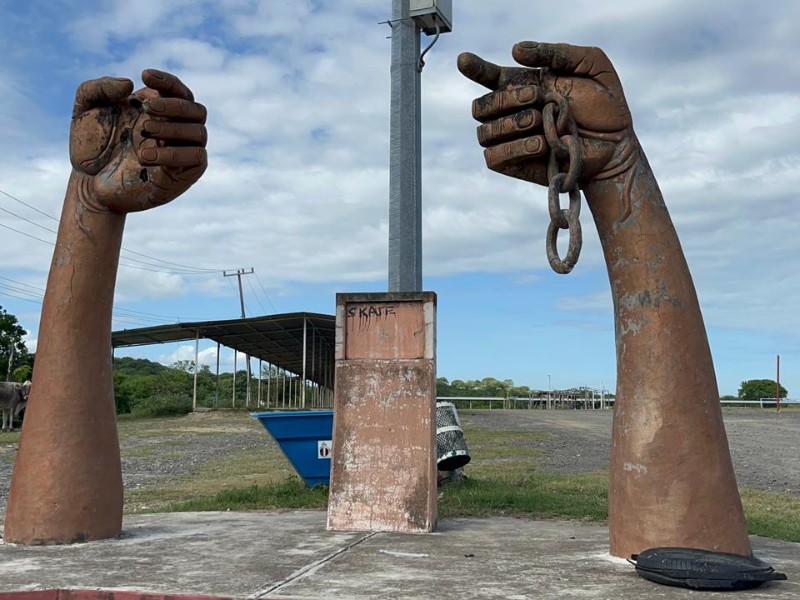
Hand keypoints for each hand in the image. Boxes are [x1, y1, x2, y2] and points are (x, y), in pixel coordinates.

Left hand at [69, 70, 206, 212]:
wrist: (89, 182)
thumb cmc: (91, 146)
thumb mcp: (84, 108)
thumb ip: (99, 88)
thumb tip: (129, 84)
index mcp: (159, 110)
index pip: (179, 91)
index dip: (168, 81)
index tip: (145, 75)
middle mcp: (175, 129)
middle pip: (196, 110)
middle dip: (174, 106)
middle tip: (147, 109)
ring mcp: (181, 152)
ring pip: (199, 132)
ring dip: (173, 128)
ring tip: (143, 133)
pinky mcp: (184, 175)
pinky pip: (196, 157)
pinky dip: (174, 153)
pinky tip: (146, 156)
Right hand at [457, 42, 634, 186]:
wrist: (616, 144)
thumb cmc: (605, 105)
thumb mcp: (591, 65)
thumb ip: (555, 53)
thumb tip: (514, 51)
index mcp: (523, 86)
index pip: (488, 77)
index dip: (474, 69)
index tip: (464, 60)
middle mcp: (511, 113)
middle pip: (480, 106)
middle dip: (505, 100)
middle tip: (537, 96)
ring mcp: (510, 140)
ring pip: (484, 132)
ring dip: (512, 124)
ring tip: (542, 122)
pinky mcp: (514, 165)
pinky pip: (493, 158)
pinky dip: (514, 149)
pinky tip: (540, 144)